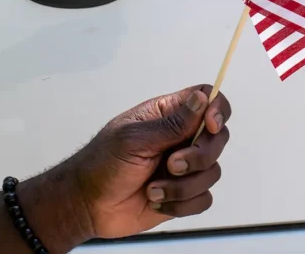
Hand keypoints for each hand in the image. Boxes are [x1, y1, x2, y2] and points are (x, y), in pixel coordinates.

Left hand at [62, 85, 231, 239]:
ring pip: (212, 171)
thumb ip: (172, 123)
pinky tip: (158, 201)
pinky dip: (182, 203)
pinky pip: (203, 199)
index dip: (217, 109)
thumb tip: (202, 98)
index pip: (208, 98)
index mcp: (168, 115)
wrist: (86, 206)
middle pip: (219, 138)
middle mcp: (181, 138)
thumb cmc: (101, 165)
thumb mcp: (133, 139)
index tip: (210, 126)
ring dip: (183, 185)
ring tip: (154, 189)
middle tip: (171, 164)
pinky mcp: (183, 194)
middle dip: (199, 156)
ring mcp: (184, 167)